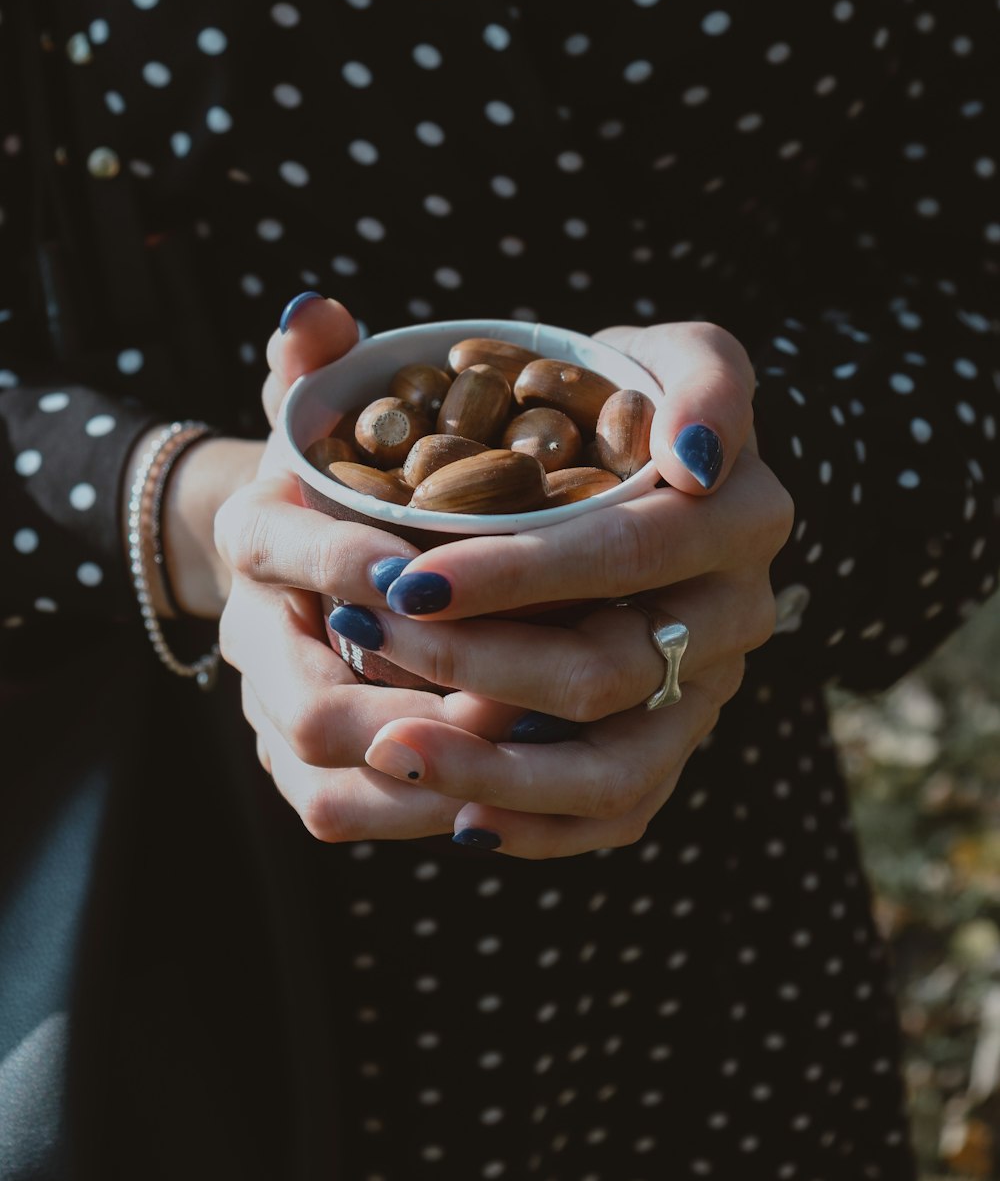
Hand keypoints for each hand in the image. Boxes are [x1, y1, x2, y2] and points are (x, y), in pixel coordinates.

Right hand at [216, 296, 526, 839]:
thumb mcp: (323, 407)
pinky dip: (427, 814)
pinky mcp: (305, 775)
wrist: (294, 555)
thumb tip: (313, 309)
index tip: (439, 571)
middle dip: (414, 707)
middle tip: (522, 692)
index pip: (279, 556)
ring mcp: (270, 721)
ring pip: (327, 789)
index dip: (352, 565)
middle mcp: (248, 642)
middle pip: (305, 710)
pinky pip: (352, 817)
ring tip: (536, 750)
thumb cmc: (332, 470)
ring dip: (432, 777)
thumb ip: (319, 364)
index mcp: (252, 541)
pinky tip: (519, 793)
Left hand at [331, 321, 793, 856]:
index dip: (520, 573)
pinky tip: (458, 820)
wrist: (649, 474)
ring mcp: (709, 693)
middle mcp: (739, 614)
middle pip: (607, 666)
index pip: (623, 554)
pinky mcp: (675, 745)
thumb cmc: (639, 402)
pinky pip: (619, 813)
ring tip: (392, 751)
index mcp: (742, 517)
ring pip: (615, 765)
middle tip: (368, 638)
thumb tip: (696, 453)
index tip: (413, 576)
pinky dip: (538, 826)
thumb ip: (704, 376)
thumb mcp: (681, 354)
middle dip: (476, 662)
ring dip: (496, 768)